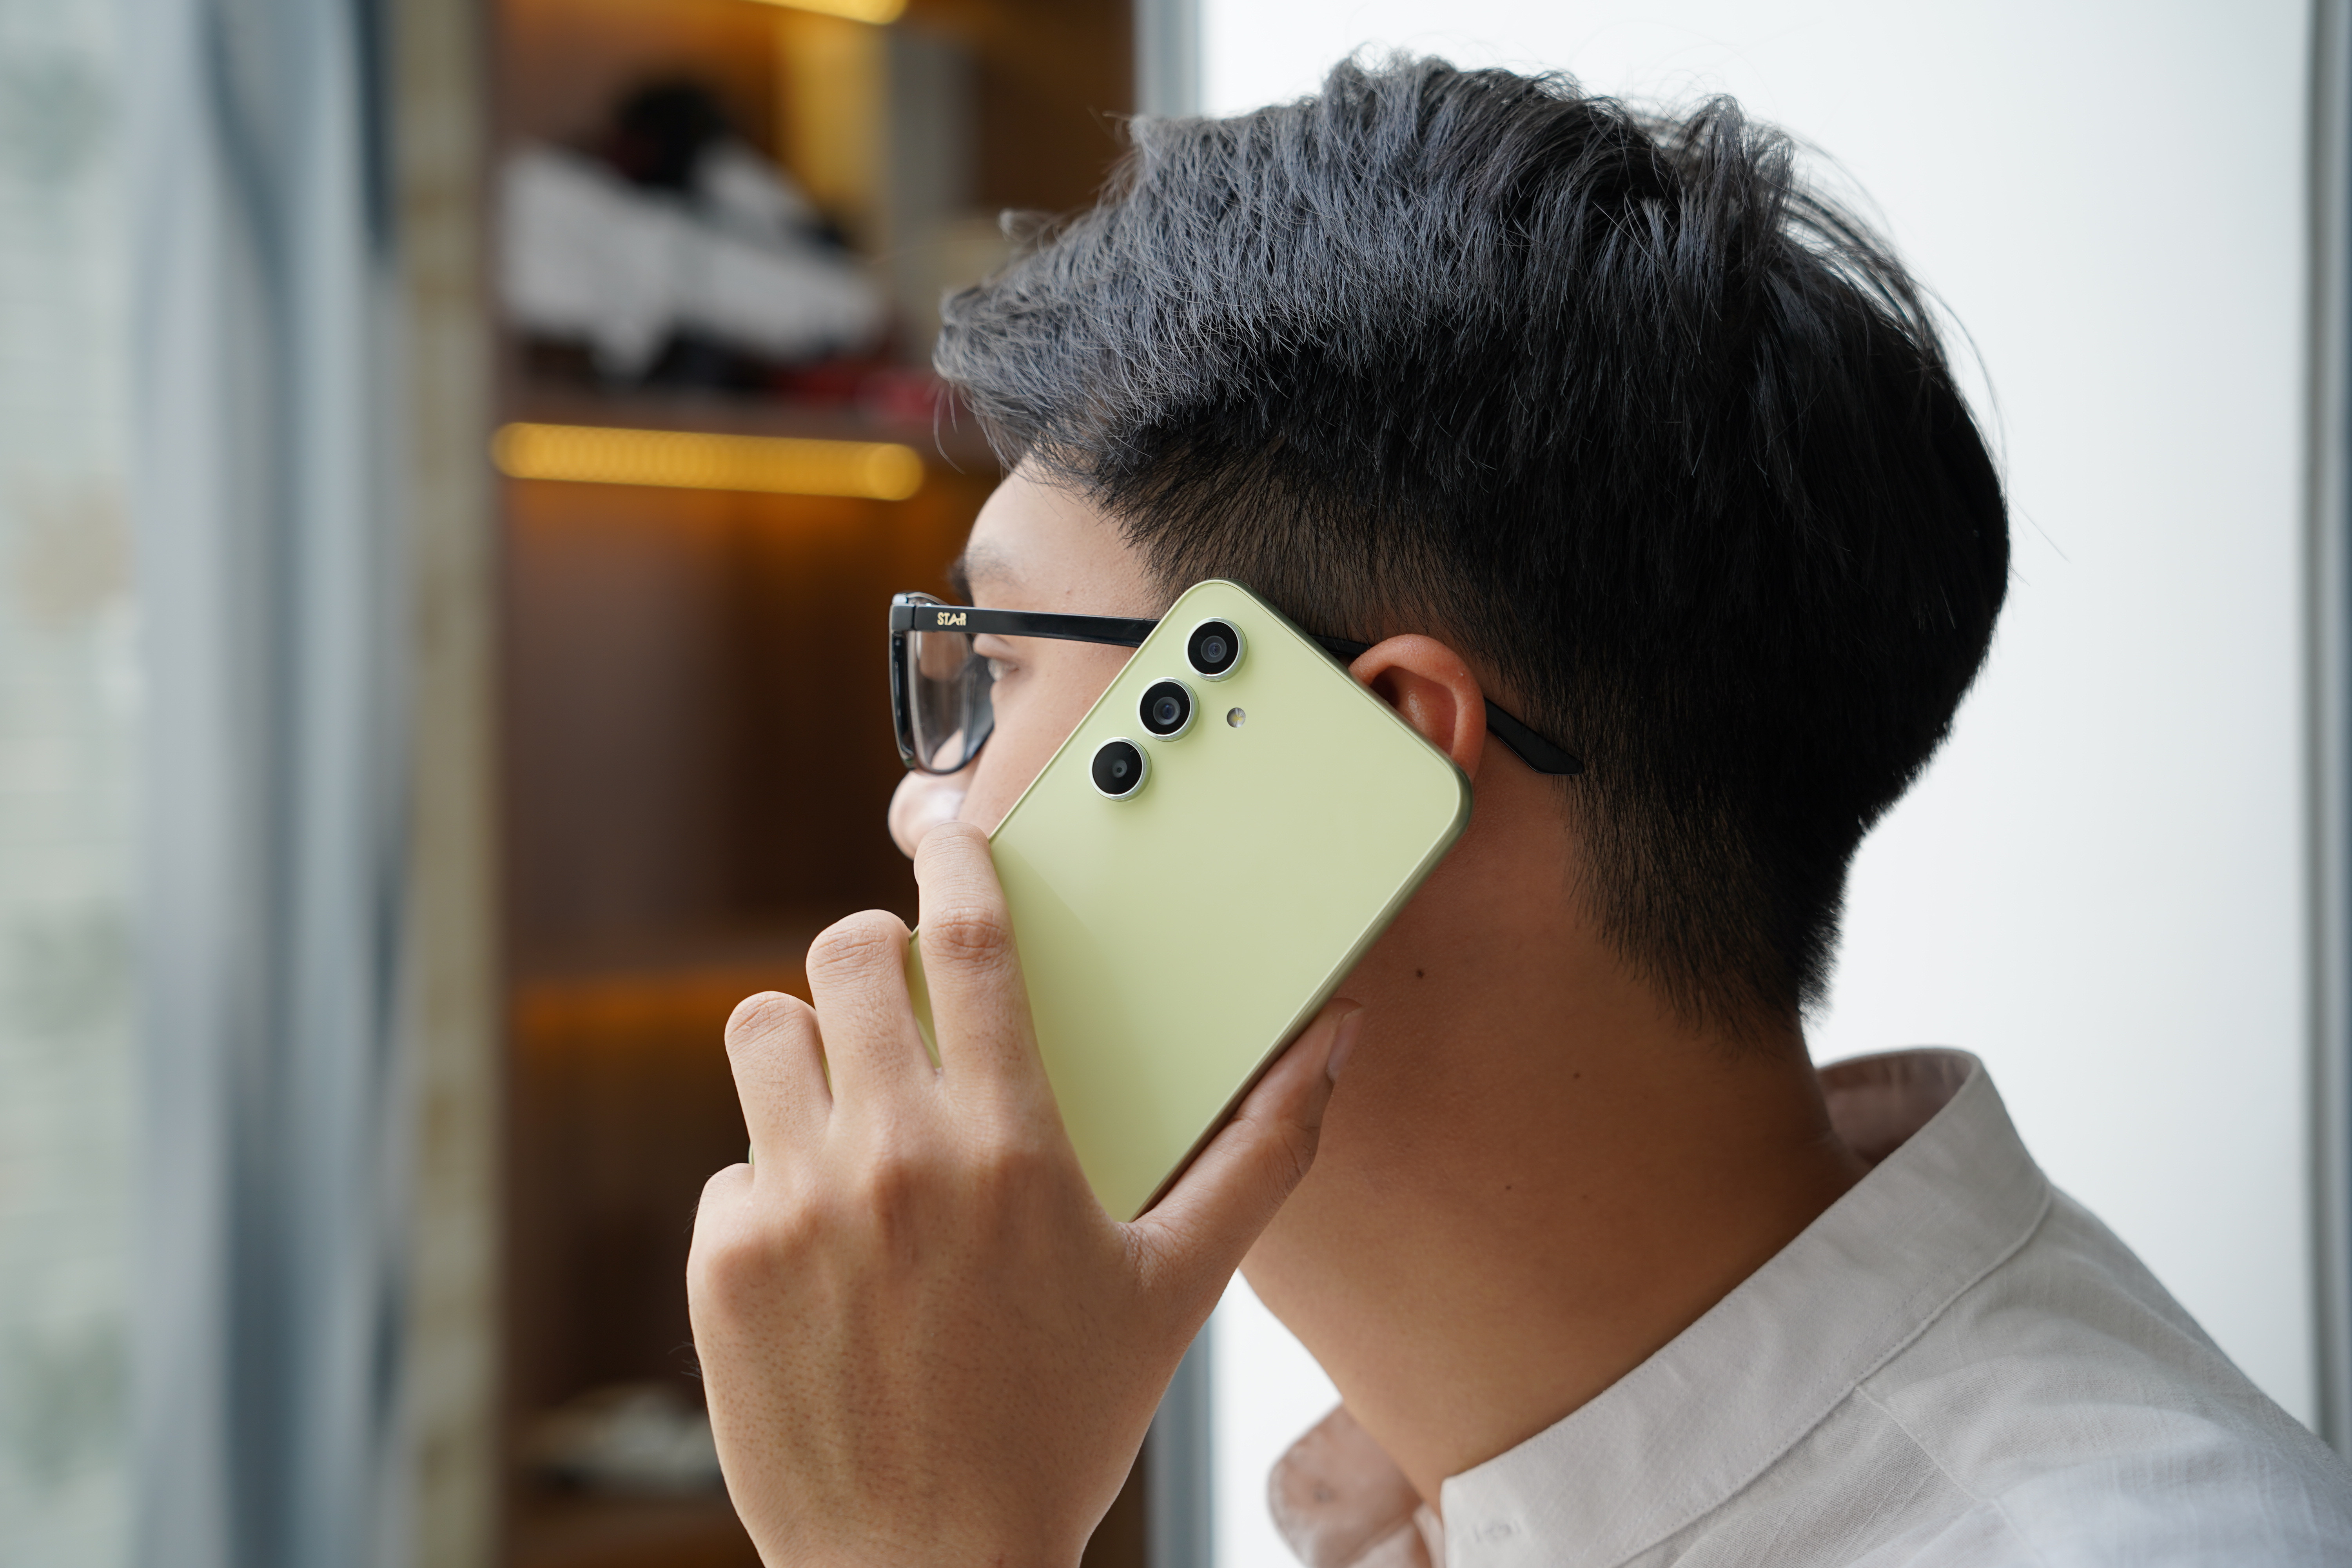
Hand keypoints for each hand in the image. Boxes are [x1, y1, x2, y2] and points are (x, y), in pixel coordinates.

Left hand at [688, 819, 1363, 1566]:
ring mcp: (796, 1208)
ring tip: (847, 1104)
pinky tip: (822, 1248)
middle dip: (871, 950)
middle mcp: (894, 1157)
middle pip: (844, 954)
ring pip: (763, 1031)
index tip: (941, 830)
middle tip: (895, 990)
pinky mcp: (725, 1264)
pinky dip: (769, 1183)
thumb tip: (1334, 1043)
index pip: (969, 942)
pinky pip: (732, 1162)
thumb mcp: (1176, 1289)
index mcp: (1009, 1147)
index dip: (952, 860)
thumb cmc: (1059, 1428)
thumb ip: (1262, 1153)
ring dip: (805, 1047)